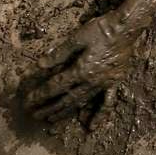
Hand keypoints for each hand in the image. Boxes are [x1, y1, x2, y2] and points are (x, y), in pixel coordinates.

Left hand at [20, 12, 138, 123]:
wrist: (127, 28)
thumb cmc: (101, 29)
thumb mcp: (77, 38)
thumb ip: (59, 53)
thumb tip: (40, 65)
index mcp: (81, 70)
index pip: (56, 86)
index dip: (41, 94)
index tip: (28, 101)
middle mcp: (91, 82)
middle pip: (66, 99)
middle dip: (48, 108)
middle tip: (34, 115)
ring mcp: (103, 84)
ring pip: (81, 102)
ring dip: (65, 112)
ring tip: (51, 120)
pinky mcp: (114, 83)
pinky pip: (106, 103)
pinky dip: (99, 115)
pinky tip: (92, 126)